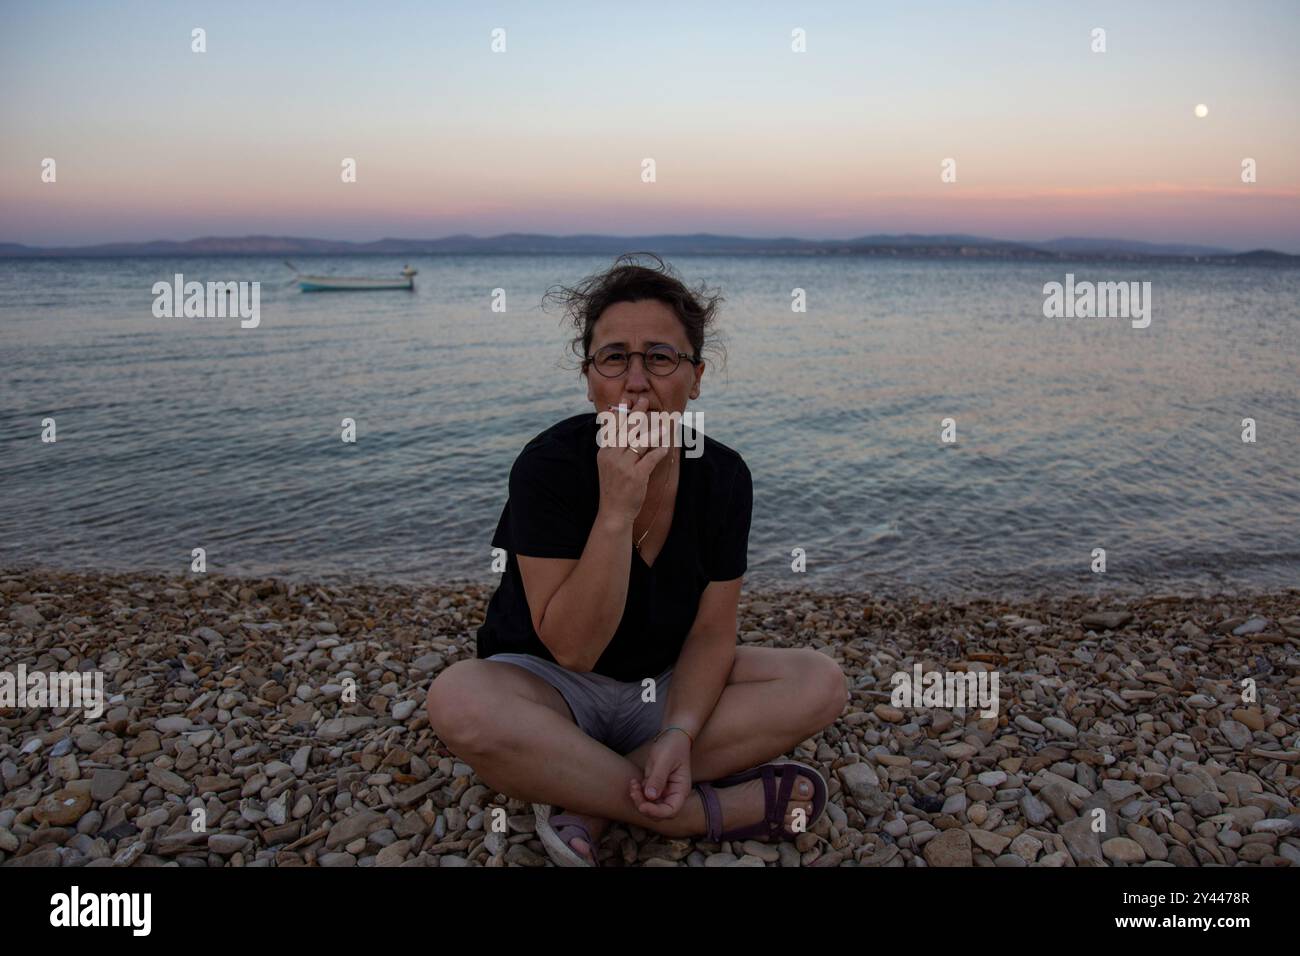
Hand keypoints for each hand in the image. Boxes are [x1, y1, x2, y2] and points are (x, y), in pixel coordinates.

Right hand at [596, 393, 669, 523]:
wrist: (613, 512)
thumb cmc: (613, 488)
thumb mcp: (607, 466)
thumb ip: (613, 448)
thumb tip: (620, 431)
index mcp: (605, 453)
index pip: (612, 429)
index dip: (620, 414)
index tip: (625, 401)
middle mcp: (612, 456)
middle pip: (626, 430)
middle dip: (636, 414)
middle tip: (644, 400)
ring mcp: (624, 466)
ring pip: (640, 442)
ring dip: (653, 431)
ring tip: (663, 422)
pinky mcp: (636, 476)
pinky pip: (651, 459)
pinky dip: (659, 452)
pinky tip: (666, 447)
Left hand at [629, 729, 691, 818]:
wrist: (672, 736)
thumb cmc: (672, 746)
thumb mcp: (664, 760)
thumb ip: (658, 778)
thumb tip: (650, 797)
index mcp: (681, 790)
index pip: (671, 810)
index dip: (657, 812)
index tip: (643, 806)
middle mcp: (673, 794)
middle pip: (659, 812)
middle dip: (644, 806)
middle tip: (634, 791)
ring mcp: (664, 791)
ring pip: (650, 805)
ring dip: (639, 799)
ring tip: (632, 784)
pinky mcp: (655, 786)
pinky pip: (645, 796)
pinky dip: (637, 792)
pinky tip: (633, 782)